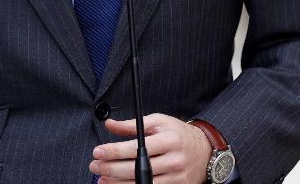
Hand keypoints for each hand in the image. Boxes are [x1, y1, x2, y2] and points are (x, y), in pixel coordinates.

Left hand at [90, 113, 213, 183]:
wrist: (204, 151)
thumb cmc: (178, 134)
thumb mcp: (158, 122)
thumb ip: (132, 124)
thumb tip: (109, 124)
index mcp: (169, 140)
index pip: (136, 147)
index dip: (114, 150)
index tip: (98, 151)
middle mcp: (173, 159)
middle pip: (135, 168)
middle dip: (110, 168)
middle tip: (94, 165)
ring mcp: (175, 177)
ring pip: (141, 183)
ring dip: (117, 183)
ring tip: (102, 179)